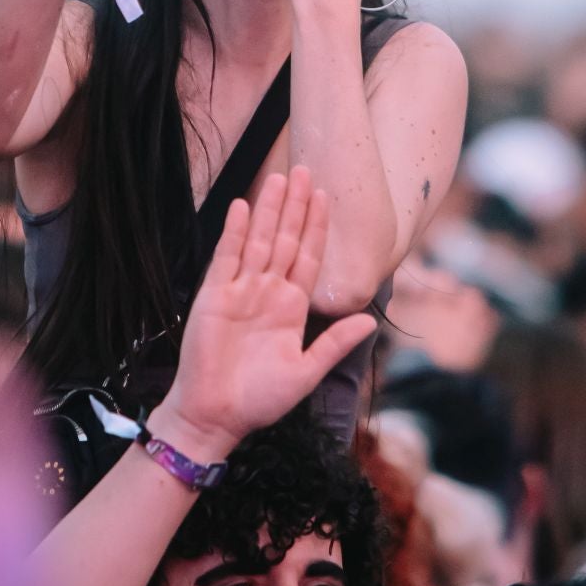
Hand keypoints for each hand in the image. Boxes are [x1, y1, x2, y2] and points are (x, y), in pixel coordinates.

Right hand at [154, 166, 376, 458]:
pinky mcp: (215, 295)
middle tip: (305, 170)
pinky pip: (226, 257)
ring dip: (269, 210)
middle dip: (296, 206)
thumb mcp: (306, 372)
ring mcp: (241, 291)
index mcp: (292, 308)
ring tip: (280, 178)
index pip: (308, 257)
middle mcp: (268, 293)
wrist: (215, 415)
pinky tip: (241, 206)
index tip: (326, 197)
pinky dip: (234, 231)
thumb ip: (335, 343)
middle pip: (285, 239)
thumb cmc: (259, 400)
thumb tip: (370, 320)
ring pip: (258, 240)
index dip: (317, 227)